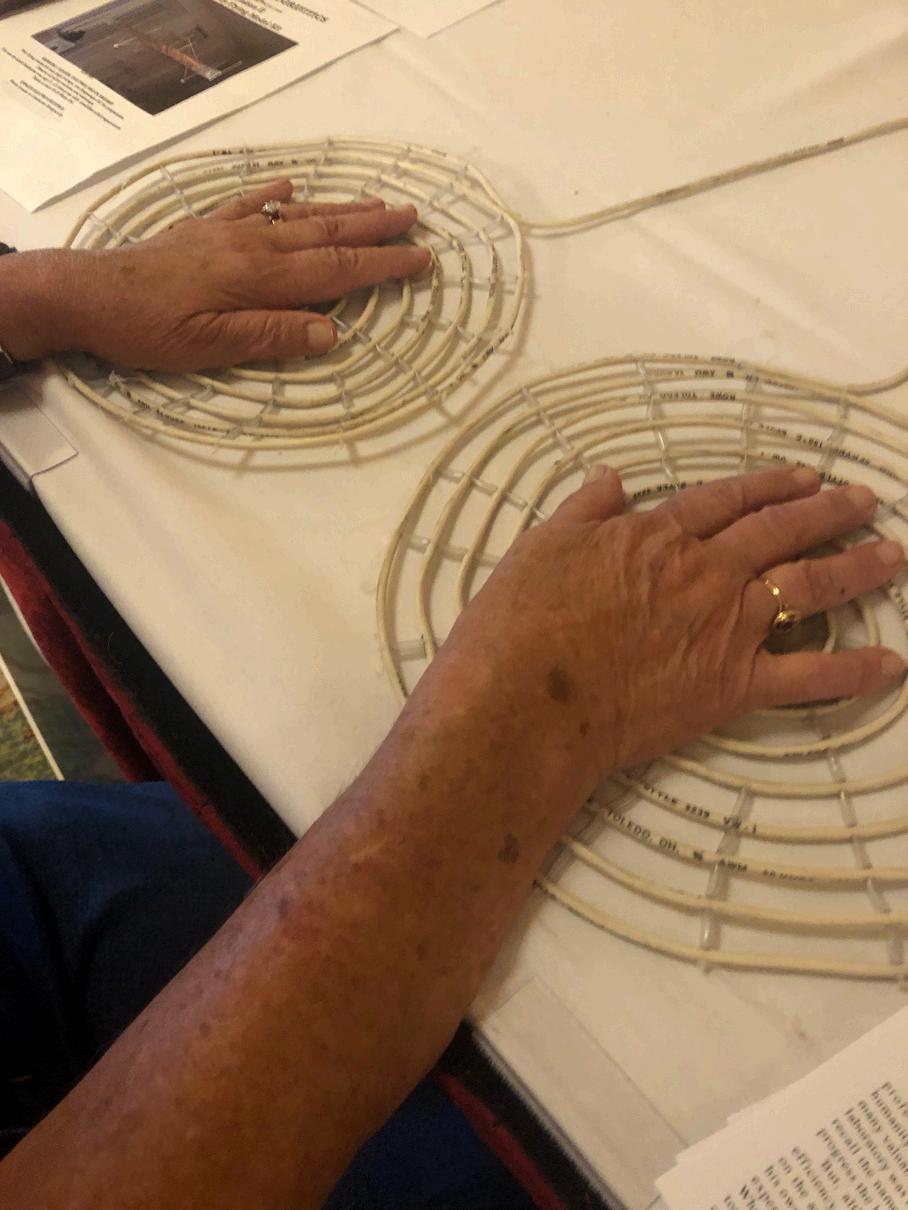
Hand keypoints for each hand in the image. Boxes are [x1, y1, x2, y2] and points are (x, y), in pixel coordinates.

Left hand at [2, 179, 429, 370]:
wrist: (89, 292)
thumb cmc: (148, 329)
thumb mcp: (211, 348)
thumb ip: (272, 336)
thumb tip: (331, 333)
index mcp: (259, 277)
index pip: (335, 268)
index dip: (381, 264)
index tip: (420, 258)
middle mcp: (251, 244)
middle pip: (325, 230)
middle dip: (374, 225)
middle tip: (414, 217)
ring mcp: (227, 230)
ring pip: (296, 214)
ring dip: (340, 207)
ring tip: (376, 202)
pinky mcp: (203, 228)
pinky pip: (249, 204)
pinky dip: (276, 195)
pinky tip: (290, 186)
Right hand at [434, 465, 905, 783]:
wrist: (528, 701)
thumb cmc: (520, 624)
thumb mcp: (540, 546)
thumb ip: (583, 510)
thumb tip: (607, 478)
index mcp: (658, 535)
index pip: (726, 499)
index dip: (768, 484)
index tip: (801, 476)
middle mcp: (704, 572)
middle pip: (779, 531)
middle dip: (827, 512)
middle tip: (862, 501)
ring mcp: (725, 627)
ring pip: (807, 587)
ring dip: (854, 568)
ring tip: (889, 555)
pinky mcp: (731, 686)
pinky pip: (807, 676)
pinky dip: (853, 670)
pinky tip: (891, 663)